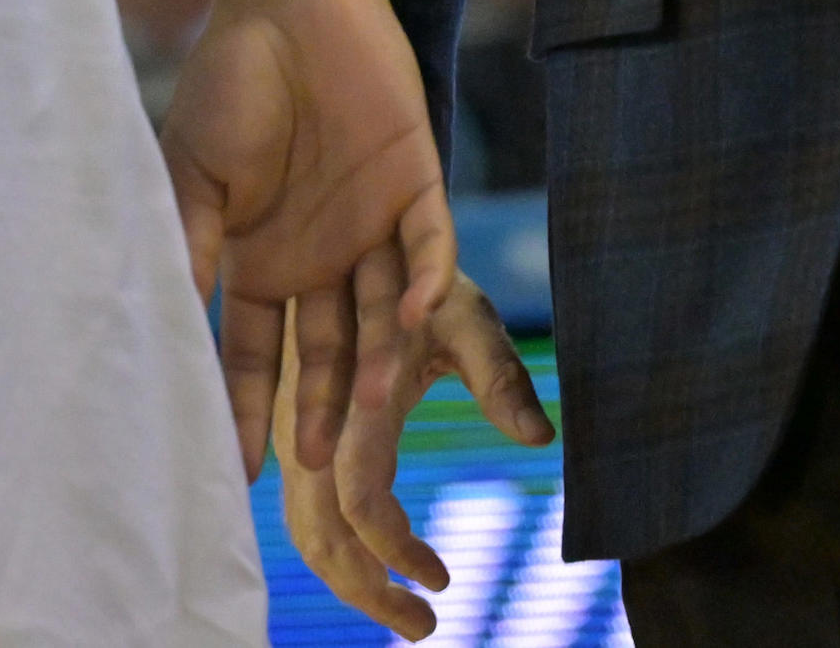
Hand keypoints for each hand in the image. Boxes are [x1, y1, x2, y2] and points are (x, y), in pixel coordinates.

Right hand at [156, 0, 456, 475]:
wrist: (290, 1)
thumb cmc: (230, 81)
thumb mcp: (194, 170)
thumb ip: (189, 243)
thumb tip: (166, 321)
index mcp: (261, 260)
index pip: (252, 351)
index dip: (245, 406)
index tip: (235, 466)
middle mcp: (320, 257)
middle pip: (325, 350)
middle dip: (321, 405)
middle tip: (316, 465)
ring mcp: (372, 226)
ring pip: (381, 313)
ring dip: (377, 359)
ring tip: (369, 411)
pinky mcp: (416, 184)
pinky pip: (429, 245)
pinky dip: (426, 280)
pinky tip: (414, 316)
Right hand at [274, 259, 554, 638]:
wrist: (357, 231)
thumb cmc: (423, 274)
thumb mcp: (467, 315)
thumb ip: (498, 375)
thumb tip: (542, 437)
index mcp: (352, 395)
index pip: (360, 498)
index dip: (396, 550)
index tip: (443, 578)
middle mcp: (312, 419)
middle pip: (320, 531)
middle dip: (366, 590)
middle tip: (424, 626)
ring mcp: (297, 426)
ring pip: (306, 525)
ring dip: (350, 578)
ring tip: (410, 610)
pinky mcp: (297, 428)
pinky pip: (306, 503)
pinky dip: (340, 546)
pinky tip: (384, 560)